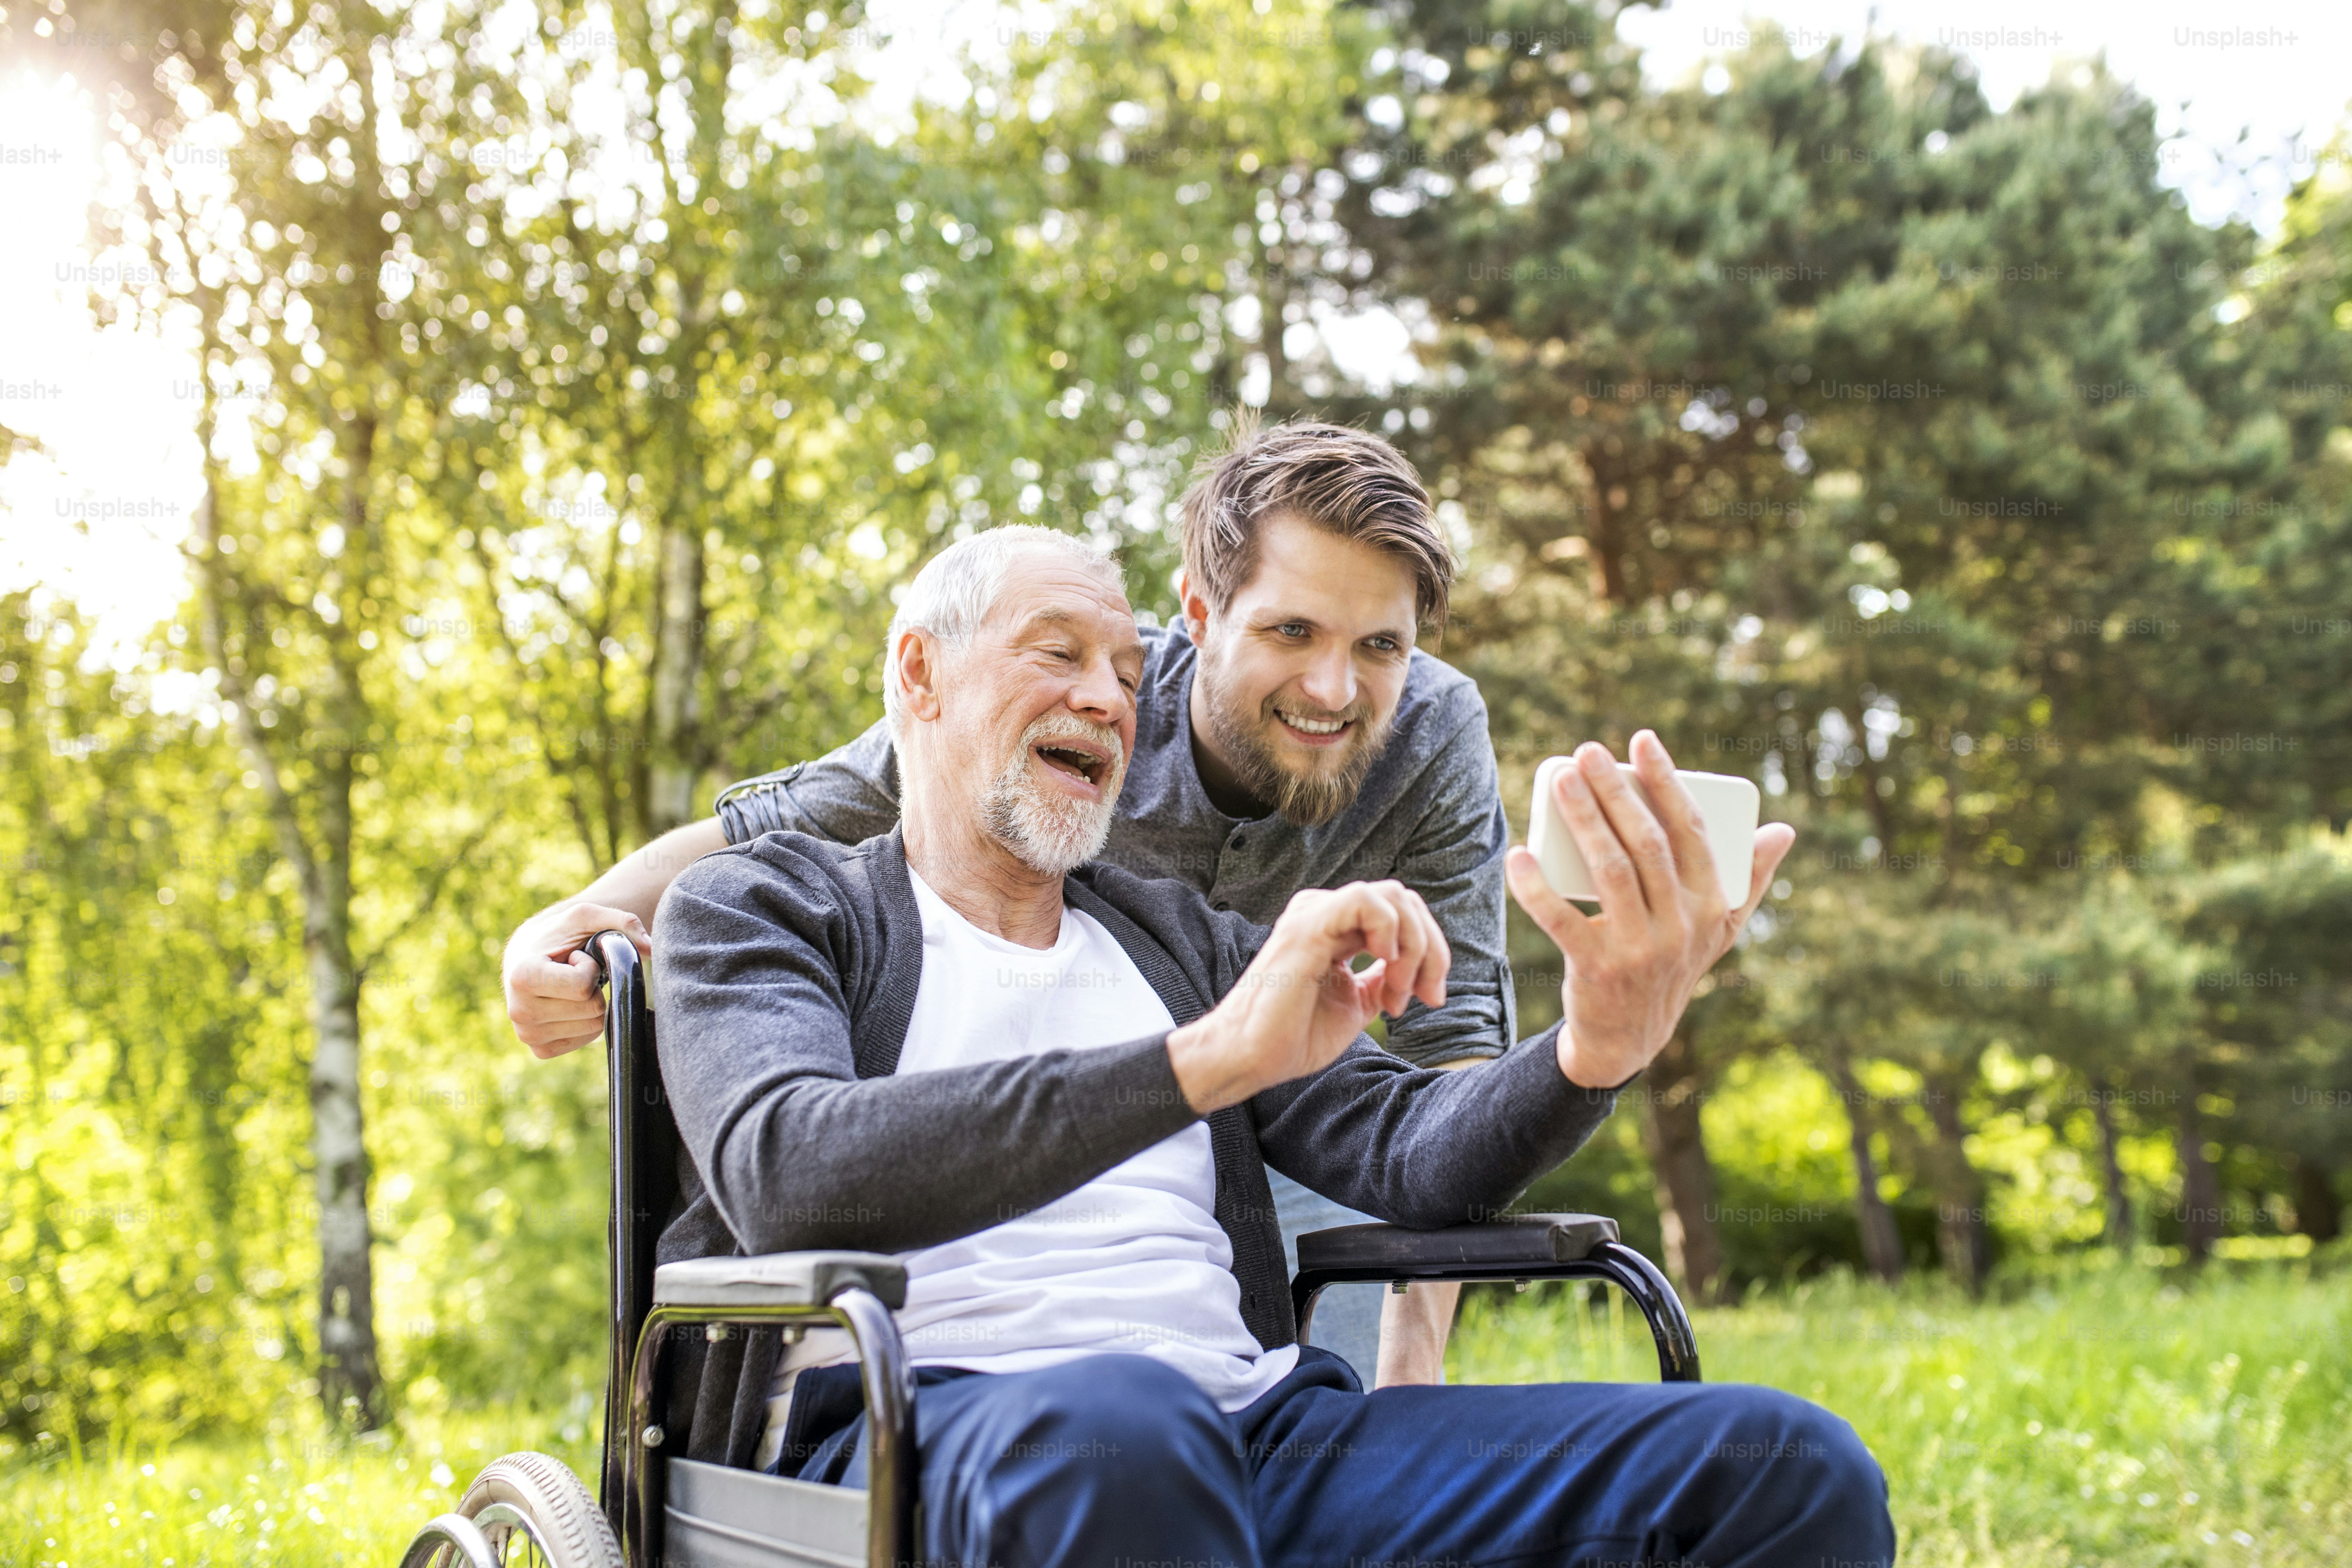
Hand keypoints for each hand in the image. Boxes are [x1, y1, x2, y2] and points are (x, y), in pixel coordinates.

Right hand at [502, 902, 650, 1058]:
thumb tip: (652, 947)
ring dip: (590, 1003)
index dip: (589, 968)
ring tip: (567, 986)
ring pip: (594, 1026)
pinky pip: (587, 1038)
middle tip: (571, 972)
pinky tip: (567, 1003)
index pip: (583, 986)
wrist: (526, 955)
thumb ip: (623, 923)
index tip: (573, 957)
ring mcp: (529, 1035)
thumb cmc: (558, 935)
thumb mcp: (585, 917)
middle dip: (592, 987)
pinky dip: (586, 1020)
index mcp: (523, 977)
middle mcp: (520, 1012)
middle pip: (593, 1009)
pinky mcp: (540, 1049)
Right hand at [1166, 881, 1450, 1113]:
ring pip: (1392, 896)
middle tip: (1426, 995)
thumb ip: (1381, 980)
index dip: (1431, 952)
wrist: (1251, 1057)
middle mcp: (1326, 915)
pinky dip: (1389, 929)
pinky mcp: (1307, 927)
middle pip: (1404, 901)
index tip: (1430, 998)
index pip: (1402, 915)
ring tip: (1398, 989)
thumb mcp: (1356, 1005)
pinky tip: (1384, 961)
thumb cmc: (1293, 1036)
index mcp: (1337, 930)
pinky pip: (1363, 900)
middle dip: (1431, 948)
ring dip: (1414, 944)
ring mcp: (1314, 916)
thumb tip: (1413, 971)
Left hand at [1504, 731, 1794, 1089]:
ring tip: (1561, 780)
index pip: (1692, 831)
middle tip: (1588, 752)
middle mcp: (1681, 926)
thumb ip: (1750, 879)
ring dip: (1584, 820)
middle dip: (1616, 792)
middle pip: (1647, 844)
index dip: (1667, 782)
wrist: (1629, 1039)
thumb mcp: (1719, 929)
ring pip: (1609, 871)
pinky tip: (1520, 855)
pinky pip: (1562, 920)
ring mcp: (1639, 950)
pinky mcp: (1596, 969)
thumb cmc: (1673, 965)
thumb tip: (1782, 830)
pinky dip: (1538, 888)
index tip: (1643, 741)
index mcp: (1712, 906)